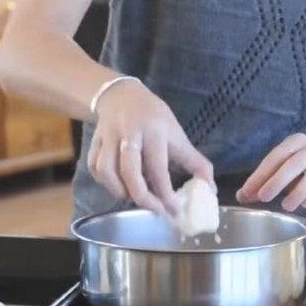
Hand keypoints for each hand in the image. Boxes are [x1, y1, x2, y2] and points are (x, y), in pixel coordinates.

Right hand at [87, 79, 213, 214]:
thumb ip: (194, 162)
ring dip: (120, 191)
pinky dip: (106, 183)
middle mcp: (129, 134)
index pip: (158, 167)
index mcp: (154, 131)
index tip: (174, 208)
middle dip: (143, 197)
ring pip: (107, 171)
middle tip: (156, 210)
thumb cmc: (154, 118)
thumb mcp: (178, 134)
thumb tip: (210, 188)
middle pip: (129, 171)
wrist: (122, 96)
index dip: (165, 192)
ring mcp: (109, 138)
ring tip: (135, 198)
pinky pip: (95, 168)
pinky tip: (119, 187)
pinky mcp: (95, 142)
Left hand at [237, 133, 305, 211]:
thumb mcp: (281, 170)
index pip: (276, 156)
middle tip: (263, 198)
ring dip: (298, 192)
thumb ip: (262, 182)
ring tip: (286, 207)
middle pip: (295, 162)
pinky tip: (305, 205)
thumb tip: (242, 197)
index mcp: (296, 142)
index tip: (247, 191)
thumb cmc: (301, 169)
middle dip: (277, 180)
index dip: (261, 174)